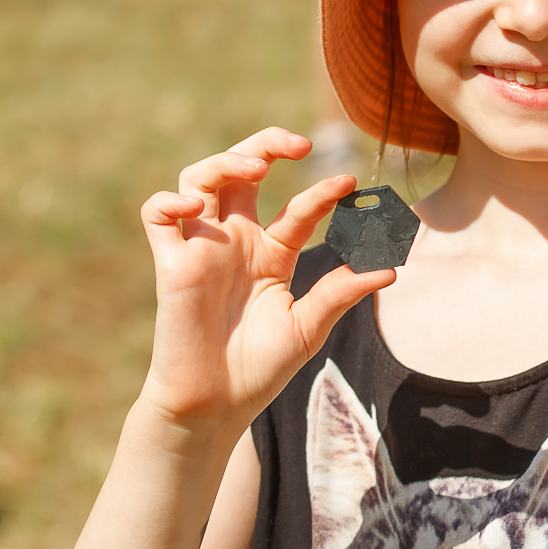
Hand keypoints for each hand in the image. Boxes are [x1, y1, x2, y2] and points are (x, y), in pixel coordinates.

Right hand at [140, 127, 392, 430]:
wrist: (217, 405)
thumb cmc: (260, 369)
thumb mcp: (309, 326)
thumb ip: (341, 292)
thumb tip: (390, 268)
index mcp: (270, 253)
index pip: (296, 208)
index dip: (322, 193)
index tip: (350, 184)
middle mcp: (235, 242)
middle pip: (241, 170)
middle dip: (266, 144)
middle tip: (299, 143)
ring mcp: (202, 248)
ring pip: (199, 179)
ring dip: (224, 161)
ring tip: (255, 165)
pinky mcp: (171, 264)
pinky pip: (157, 216)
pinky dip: (169, 200)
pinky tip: (195, 205)